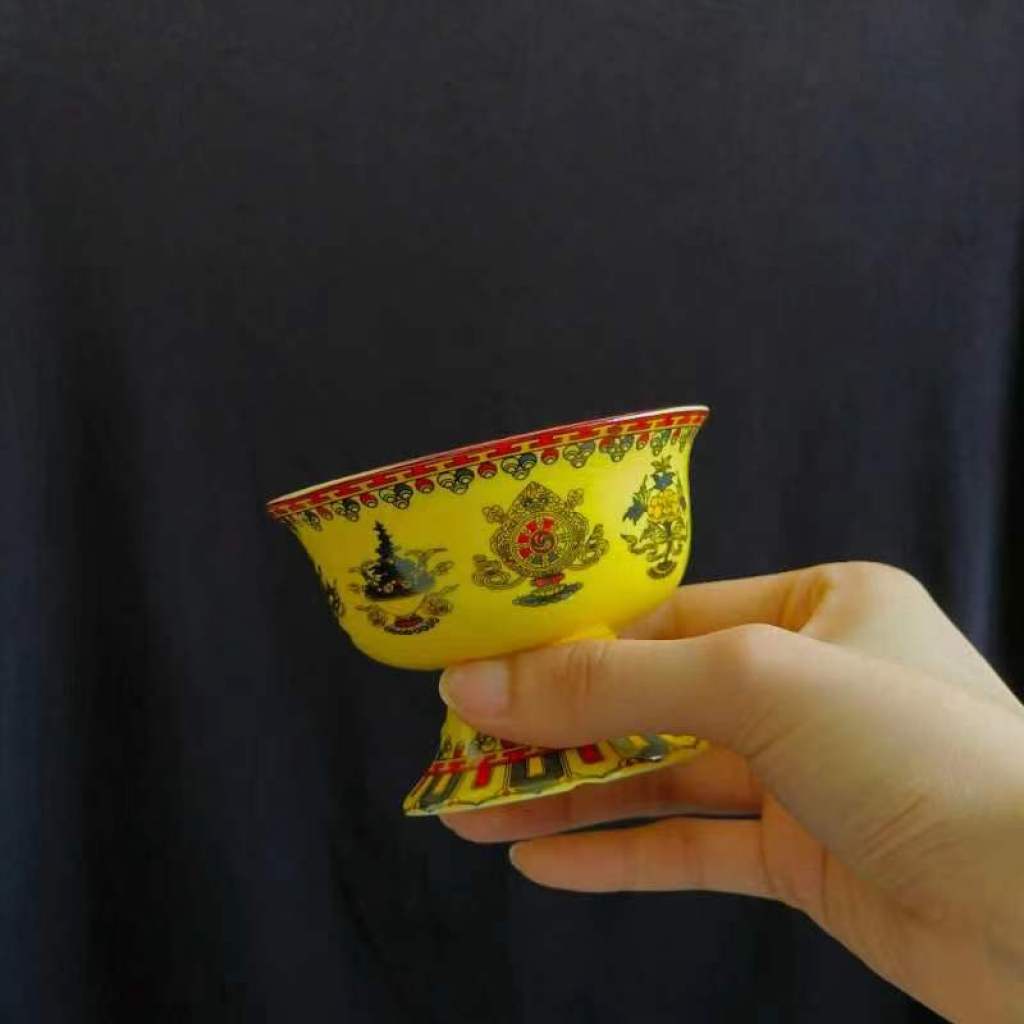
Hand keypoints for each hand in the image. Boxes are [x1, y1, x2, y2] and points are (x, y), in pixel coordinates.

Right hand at [437, 563, 1023, 1022]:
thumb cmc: (924, 756)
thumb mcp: (754, 685)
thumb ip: (611, 684)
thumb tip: (478, 684)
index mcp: (818, 606)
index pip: (665, 615)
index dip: (571, 646)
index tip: (483, 673)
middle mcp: (810, 681)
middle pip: (652, 698)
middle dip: (557, 729)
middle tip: (463, 752)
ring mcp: (805, 773)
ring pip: (661, 776)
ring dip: (570, 798)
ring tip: (475, 814)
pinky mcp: (804, 856)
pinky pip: (691, 845)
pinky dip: (617, 854)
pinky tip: (542, 860)